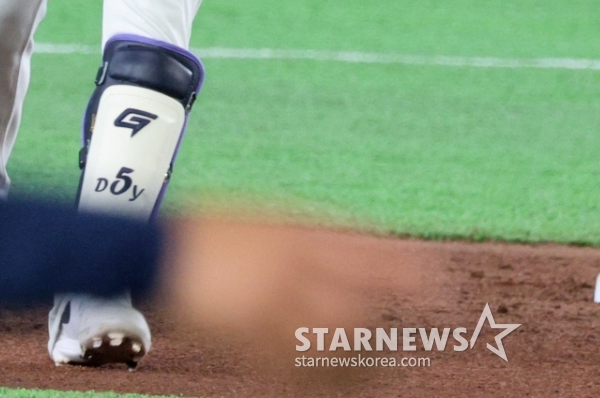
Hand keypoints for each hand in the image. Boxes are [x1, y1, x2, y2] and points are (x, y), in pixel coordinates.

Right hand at [158, 209, 424, 379]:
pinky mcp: (250, 342)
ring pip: (335, 344)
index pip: (371, 251)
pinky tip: (335, 386)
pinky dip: (323, 382)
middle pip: (359, 304)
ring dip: (362, 360)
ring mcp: (272, 306)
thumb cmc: (218, 231)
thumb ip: (315, 237)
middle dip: (390, 325)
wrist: (161, 252)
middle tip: (414, 340)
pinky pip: (298, 370)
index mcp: (302, 232)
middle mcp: (294, 268)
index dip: (408, 271)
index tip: (438, 283)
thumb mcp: (275, 219)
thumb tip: (361, 252)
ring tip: (379, 369)